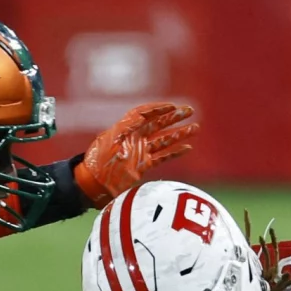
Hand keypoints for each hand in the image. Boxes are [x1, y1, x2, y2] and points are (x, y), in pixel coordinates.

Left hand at [74, 102, 198, 207]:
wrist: (94, 184)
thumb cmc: (98, 162)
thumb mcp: (110, 141)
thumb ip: (126, 128)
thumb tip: (141, 116)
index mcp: (126, 129)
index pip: (145, 114)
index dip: (158, 108)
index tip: (172, 106)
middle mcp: (135, 138)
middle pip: (158, 124)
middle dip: (174, 117)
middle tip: (190, 110)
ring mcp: (140, 152)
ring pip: (164, 139)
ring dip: (179, 133)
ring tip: (196, 127)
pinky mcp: (143, 165)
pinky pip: (162, 156)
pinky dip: (175, 152)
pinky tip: (188, 147)